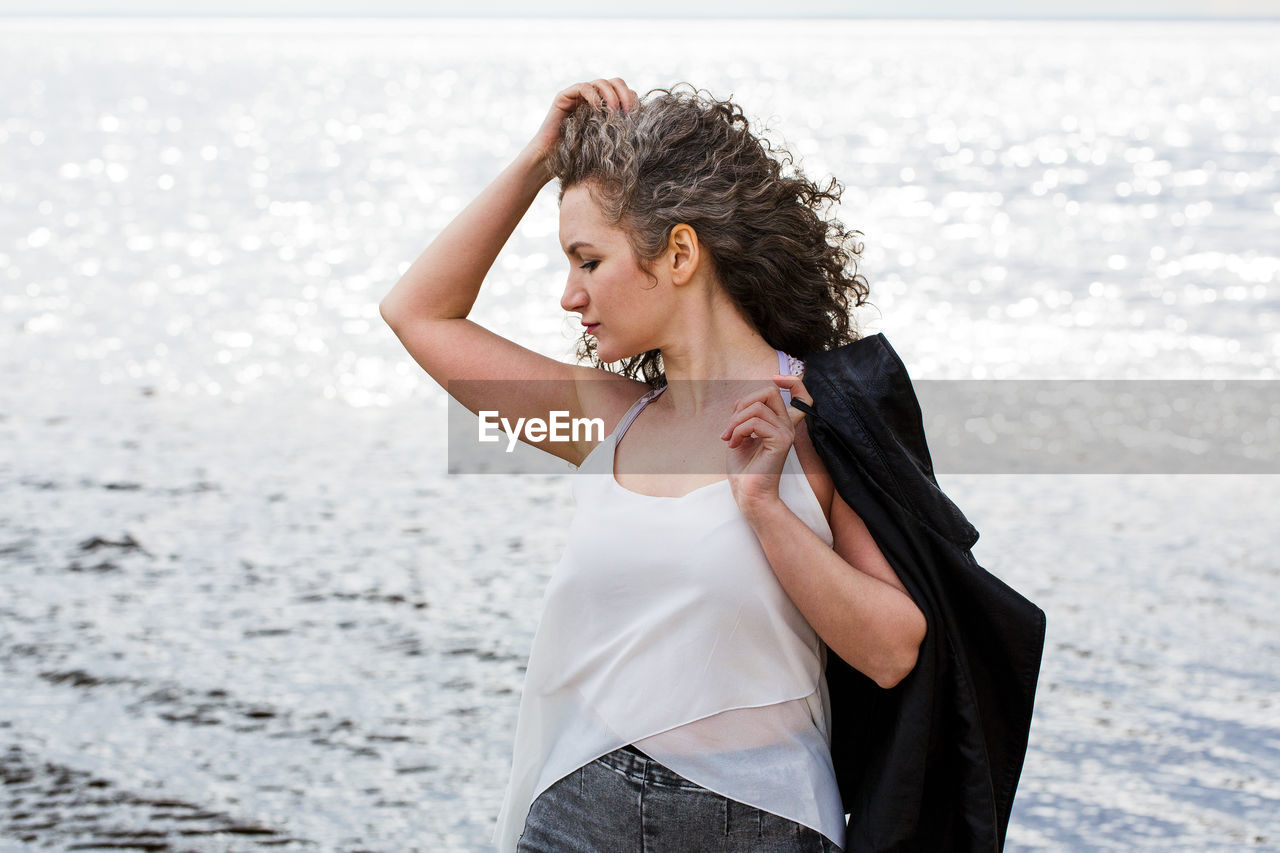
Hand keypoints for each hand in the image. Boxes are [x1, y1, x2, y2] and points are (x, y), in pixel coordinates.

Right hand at [523, 78, 638, 179]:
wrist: (550, 162)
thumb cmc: (580, 159)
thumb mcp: (607, 146)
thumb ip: (622, 134)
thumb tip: (647, 132)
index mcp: (605, 107)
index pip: (624, 93)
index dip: (633, 100)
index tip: (637, 116)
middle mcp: (593, 98)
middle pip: (615, 82)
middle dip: (625, 94)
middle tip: (629, 111)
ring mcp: (578, 96)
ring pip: (601, 82)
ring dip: (611, 95)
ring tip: (614, 111)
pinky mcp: (564, 97)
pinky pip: (583, 87)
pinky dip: (593, 95)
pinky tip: (598, 109)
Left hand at [720, 374, 812, 516]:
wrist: (749, 495)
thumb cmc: (744, 469)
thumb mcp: (742, 436)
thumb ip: (746, 417)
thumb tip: (743, 402)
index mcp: (781, 424)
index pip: (802, 396)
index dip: (792, 381)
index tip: (776, 378)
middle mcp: (787, 427)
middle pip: (770, 391)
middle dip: (743, 402)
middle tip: (731, 425)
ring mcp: (786, 433)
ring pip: (758, 407)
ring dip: (735, 421)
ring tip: (729, 438)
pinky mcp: (781, 442)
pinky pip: (755, 422)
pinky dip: (738, 430)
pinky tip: (733, 444)